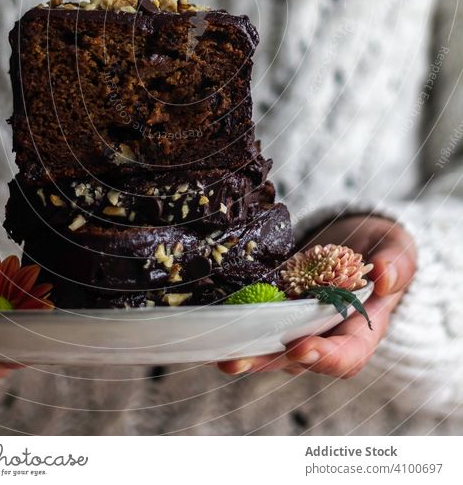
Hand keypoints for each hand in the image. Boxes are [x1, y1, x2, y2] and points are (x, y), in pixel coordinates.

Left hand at [218, 215, 415, 378]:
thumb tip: (385, 276)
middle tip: (235, 360)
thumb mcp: (398, 250)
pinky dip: (234, 325)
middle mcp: (328, 336)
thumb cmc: (384, 250)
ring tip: (214, 351)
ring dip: (243, 350)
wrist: (363, 243)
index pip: (346, 356)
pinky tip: (207, 324)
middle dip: (265, 361)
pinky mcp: (279, 308)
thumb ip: (397, 263)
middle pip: (297, 358)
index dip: (323, 357)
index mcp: (362, 331)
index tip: (301, 346)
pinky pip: (257, 322)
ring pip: (271, 346)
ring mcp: (300, 325)